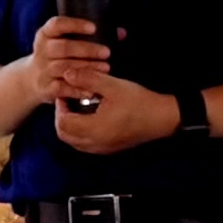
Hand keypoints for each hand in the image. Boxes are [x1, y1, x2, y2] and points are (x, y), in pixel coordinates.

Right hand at [25, 15, 114, 107]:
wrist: (32, 80)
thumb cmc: (58, 56)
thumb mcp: (66, 42)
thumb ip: (92, 36)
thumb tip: (121, 33)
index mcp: (46, 34)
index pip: (57, 24)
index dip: (75, 25)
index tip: (93, 28)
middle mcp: (42, 50)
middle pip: (63, 47)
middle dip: (87, 50)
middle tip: (106, 52)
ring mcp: (42, 70)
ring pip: (64, 68)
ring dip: (86, 69)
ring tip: (105, 69)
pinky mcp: (45, 87)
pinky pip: (62, 88)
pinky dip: (78, 89)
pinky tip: (92, 89)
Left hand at [55, 78, 177, 157]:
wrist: (163, 118)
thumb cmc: (138, 101)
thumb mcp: (112, 86)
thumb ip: (88, 79)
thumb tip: (67, 73)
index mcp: (94, 129)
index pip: (62, 123)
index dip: (59, 107)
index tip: (66, 93)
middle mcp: (95, 144)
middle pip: (64, 135)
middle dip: (62, 117)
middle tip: (68, 101)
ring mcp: (103, 149)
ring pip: (74, 141)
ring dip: (70, 126)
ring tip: (77, 108)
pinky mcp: (110, 149)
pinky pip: (85, 145)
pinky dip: (80, 133)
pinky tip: (89, 118)